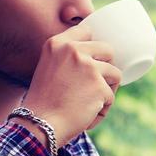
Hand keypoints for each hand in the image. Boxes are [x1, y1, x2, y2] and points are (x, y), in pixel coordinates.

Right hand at [16, 22, 121, 143]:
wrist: (39, 125)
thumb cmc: (45, 101)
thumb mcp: (49, 67)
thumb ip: (67, 57)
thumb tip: (99, 53)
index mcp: (58, 43)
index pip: (87, 31)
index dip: (93, 47)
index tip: (90, 61)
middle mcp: (73, 50)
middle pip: (108, 50)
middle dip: (105, 69)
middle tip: (91, 87)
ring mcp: (88, 67)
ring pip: (115, 74)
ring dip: (106, 91)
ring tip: (88, 104)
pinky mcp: (99, 86)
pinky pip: (111, 97)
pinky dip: (102, 110)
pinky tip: (86, 116)